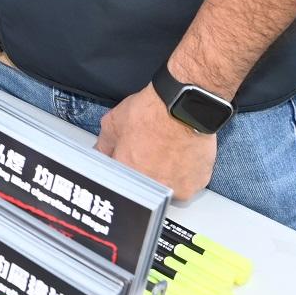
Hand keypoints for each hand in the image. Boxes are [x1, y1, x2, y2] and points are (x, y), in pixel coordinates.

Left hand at [95, 86, 218, 201]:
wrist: (184, 105)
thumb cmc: (152, 112)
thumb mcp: (113, 123)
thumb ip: (103, 145)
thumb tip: (100, 155)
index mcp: (128, 175)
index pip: (119, 182)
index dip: (123, 168)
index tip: (127, 159)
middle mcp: (152, 187)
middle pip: (144, 187)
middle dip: (143, 173)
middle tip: (148, 152)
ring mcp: (176, 189)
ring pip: (166, 187)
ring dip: (164, 174)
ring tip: (166, 152)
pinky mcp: (195, 185)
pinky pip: (186, 182)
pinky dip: (184, 172)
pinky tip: (181, 154)